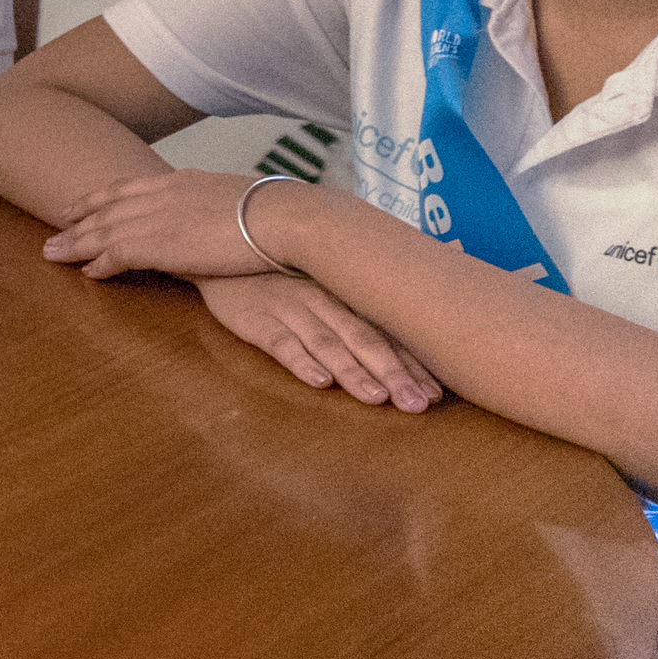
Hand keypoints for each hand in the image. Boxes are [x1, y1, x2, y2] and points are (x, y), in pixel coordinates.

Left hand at [43, 166, 280, 285]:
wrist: (286, 218)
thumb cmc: (280, 213)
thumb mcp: (240, 198)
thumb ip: (218, 204)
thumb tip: (225, 214)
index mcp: (181, 180)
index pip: (128, 188)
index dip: (100, 198)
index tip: (80, 205)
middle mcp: (163, 194)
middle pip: (106, 207)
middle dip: (77, 220)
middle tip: (54, 229)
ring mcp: (158, 217)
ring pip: (103, 230)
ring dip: (76, 243)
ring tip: (52, 254)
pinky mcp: (159, 244)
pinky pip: (117, 255)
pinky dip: (100, 264)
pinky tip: (87, 273)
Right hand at [197, 275, 441, 409]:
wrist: (221, 254)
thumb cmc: (278, 276)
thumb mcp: (321, 281)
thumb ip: (361, 304)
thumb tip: (419, 312)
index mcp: (343, 296)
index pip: (385, 332)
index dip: (411, 363)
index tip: (436, 393)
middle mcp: (322, 301)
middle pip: (364, 339)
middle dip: (394, 373)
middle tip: (417, 404)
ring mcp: (288, 309)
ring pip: (327, 342)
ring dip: (353, 371)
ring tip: (376, 398)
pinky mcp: (255, 319)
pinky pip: (280, 342)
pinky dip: (300, 361)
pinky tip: (319, 381)